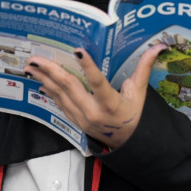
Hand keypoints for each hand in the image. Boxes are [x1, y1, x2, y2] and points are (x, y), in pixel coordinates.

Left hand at [24, 44, 165, 148]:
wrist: (127, 143)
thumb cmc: (133, 114)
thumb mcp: (139, 92)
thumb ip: (144, 67)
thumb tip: (158, 46)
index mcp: (110, 104)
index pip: (98, 82)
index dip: (87, 66)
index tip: (78, 50)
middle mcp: (93, 112)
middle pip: (70, 88)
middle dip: (51, 70)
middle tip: (38, 57)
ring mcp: (81, 118)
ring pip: (59, 95)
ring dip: (44, 78)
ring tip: (32, 65)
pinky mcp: (75, 120)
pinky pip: (58, 103)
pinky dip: (48, 90)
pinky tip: (40, 79)